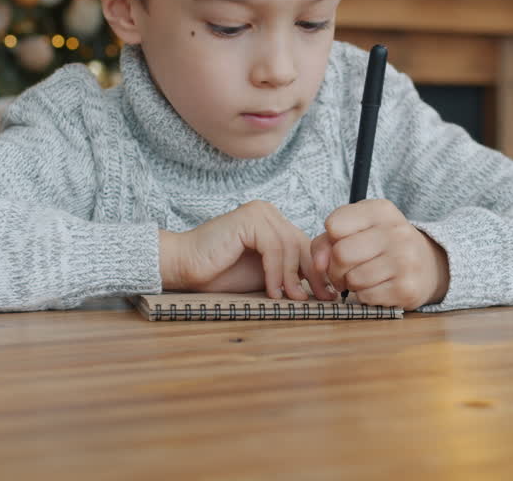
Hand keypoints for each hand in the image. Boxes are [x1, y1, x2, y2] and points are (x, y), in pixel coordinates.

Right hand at [159, 201, 336, 300]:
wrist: (184, 267)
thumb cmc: (220, 273)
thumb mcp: (265, 275)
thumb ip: (289, 273)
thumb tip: (323, 287)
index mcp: (273, 223)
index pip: (305, 246)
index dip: (318, 271)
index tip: (328, 295)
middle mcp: (269, 213)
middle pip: (302, 244)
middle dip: (313, 274)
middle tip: (321, 298)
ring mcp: (259, 213)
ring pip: (290, 247)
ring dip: (292, 277)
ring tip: (291, 299)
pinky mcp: (249, 219)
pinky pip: (274, 247)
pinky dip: (276, 272)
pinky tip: (273, 292)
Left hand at [311, 199, 449, 310]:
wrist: (428, 265)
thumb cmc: (382, 245)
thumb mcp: (358, 229)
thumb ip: (327, 241)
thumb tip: (318, 265)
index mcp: (381, 210)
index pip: (334, 225)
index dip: (331, 240)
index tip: (341, 244)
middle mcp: (396, 231)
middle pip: (341, 254)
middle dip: (335, 269)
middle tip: (343, 272)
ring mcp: (405, 260)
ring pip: (352, 279)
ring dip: (350, 284)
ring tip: (362, 278)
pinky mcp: (407, 288)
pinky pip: (366, 297)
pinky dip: (364, 296)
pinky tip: (377, 288)